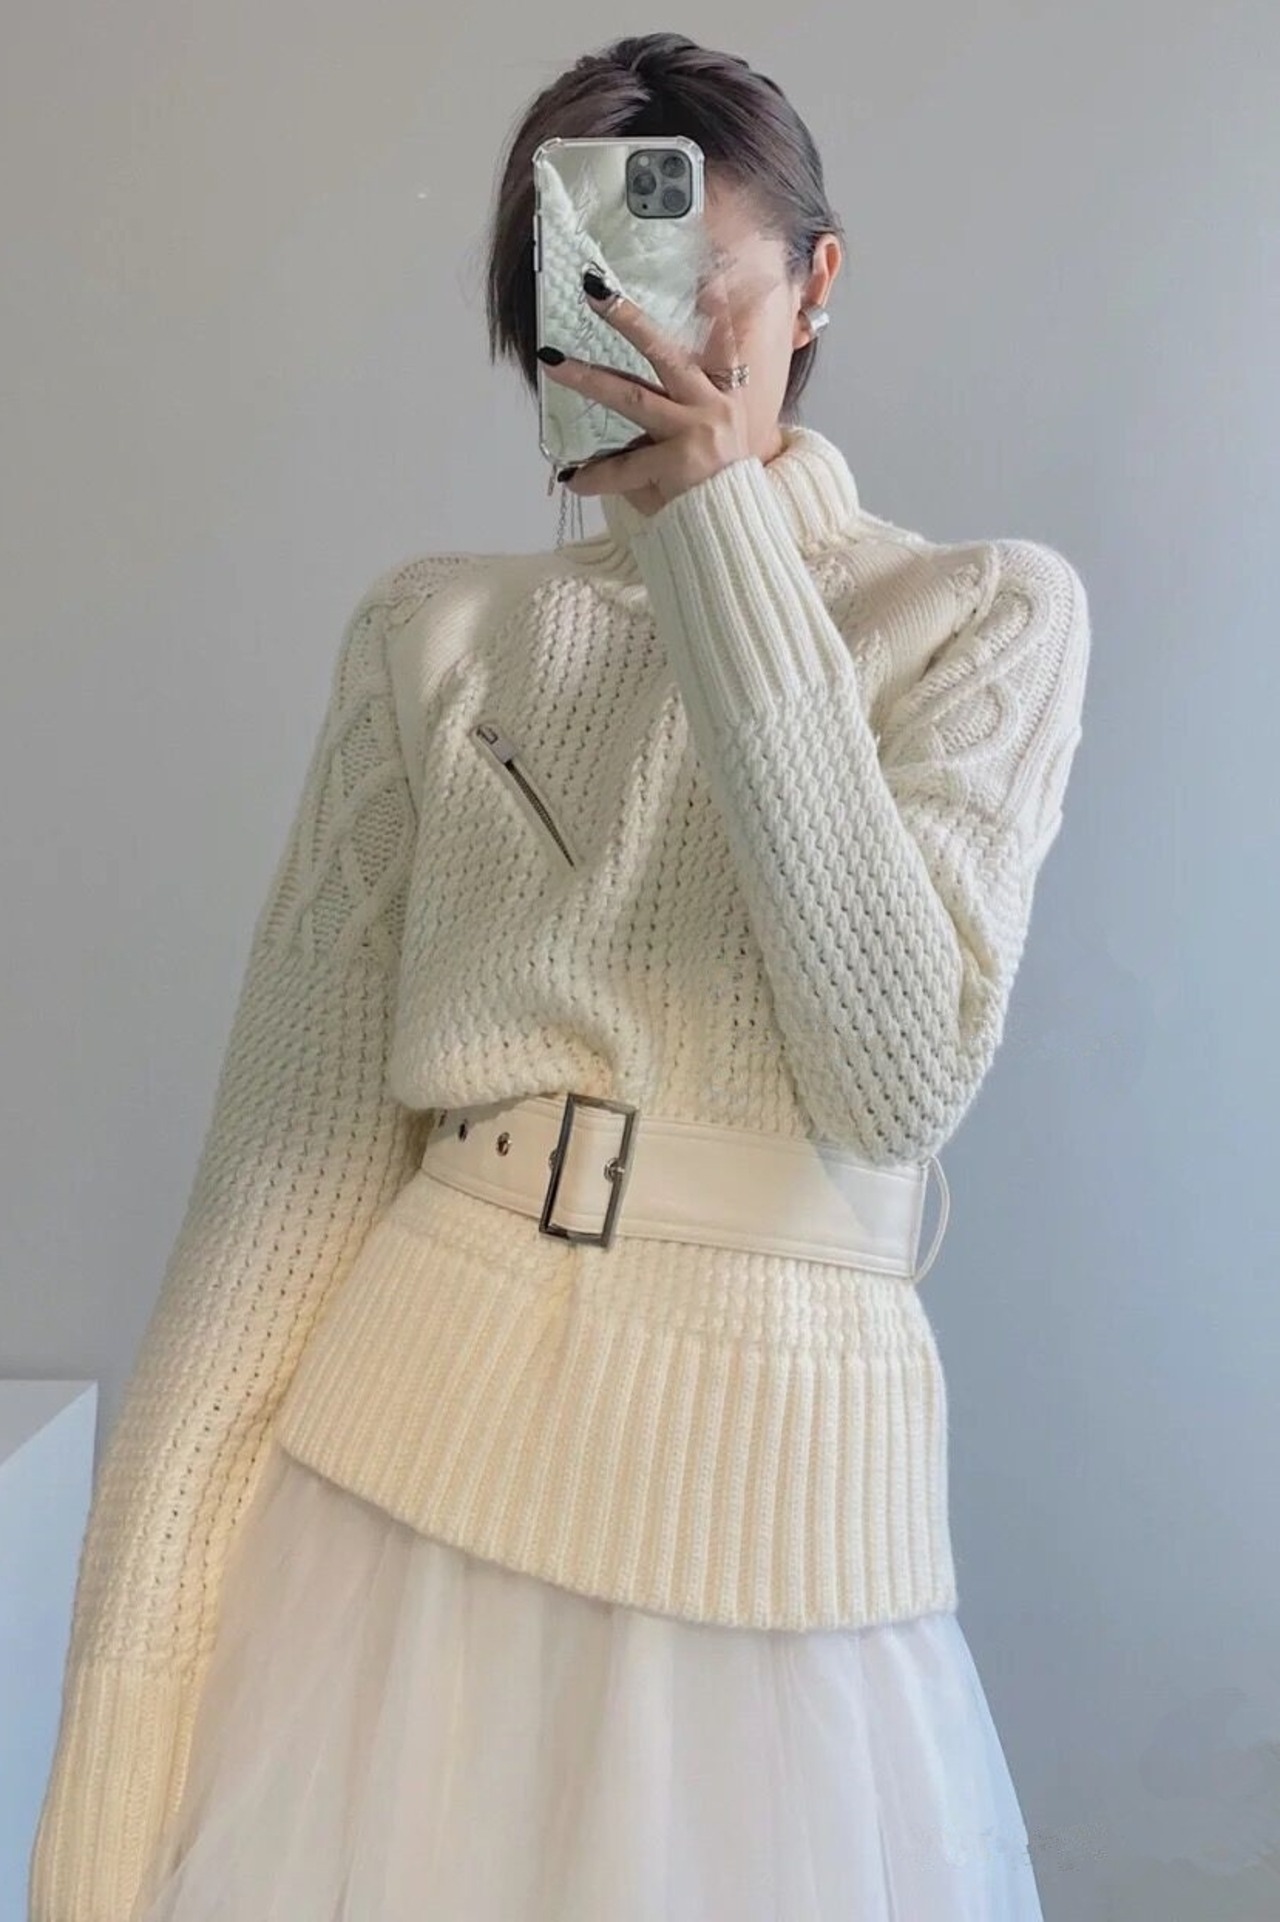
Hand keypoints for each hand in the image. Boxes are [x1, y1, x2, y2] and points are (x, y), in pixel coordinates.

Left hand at [537, 268, 751, 516]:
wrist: (732, 532)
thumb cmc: (720, 485)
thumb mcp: (720, 438)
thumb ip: (692, 406)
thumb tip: (654, 383)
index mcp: (724, 395)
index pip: (724, 339)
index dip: (719, 303)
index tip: (707, 267)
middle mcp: (711, 406)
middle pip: (664, 352)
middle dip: (628, 319)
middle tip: (595, 292)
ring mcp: (693, 434)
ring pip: (632, 396)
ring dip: (588, 377)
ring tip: (552, 362)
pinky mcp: (675, 467)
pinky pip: (621, 468)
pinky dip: (594, 476)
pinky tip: (572, 481)